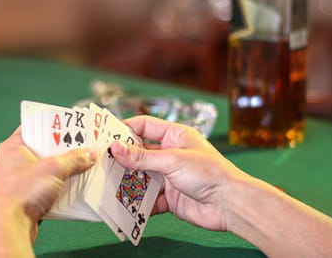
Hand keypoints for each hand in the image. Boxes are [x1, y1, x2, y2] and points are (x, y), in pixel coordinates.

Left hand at [0, 127, 94, 256]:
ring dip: (65, 168)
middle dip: (65, 148)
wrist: (9, 227)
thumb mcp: (54, 169)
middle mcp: (14, 161)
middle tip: (85, 144)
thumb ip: (74, 159)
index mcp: (13, 146)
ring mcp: (19, 180)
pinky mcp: (26, 197)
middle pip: (44, 148)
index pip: (35, 126)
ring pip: (47, 168)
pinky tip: (76, 185)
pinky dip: (60, 185)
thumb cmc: (22, 192)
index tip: (73, 123)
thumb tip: (90, 154)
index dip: (54, 124)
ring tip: (85, 163)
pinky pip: (47, 185)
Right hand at [110, 116, 250, 231]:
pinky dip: (138, 202)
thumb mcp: (172, 160)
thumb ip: (142, 157)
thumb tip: (115, 148)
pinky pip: (148, 199)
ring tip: (108, 184)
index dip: (125, 129)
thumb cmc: (210, 173)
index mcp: (175, 136)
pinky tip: (126, 204)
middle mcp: (171, 154)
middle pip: (139, 153)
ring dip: (128, 181)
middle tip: (101, 162)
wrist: (230, 205)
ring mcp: (169, 176)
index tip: (106, 135)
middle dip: (122, 159)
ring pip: (141, 177)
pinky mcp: (169, 197)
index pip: (144, 126)